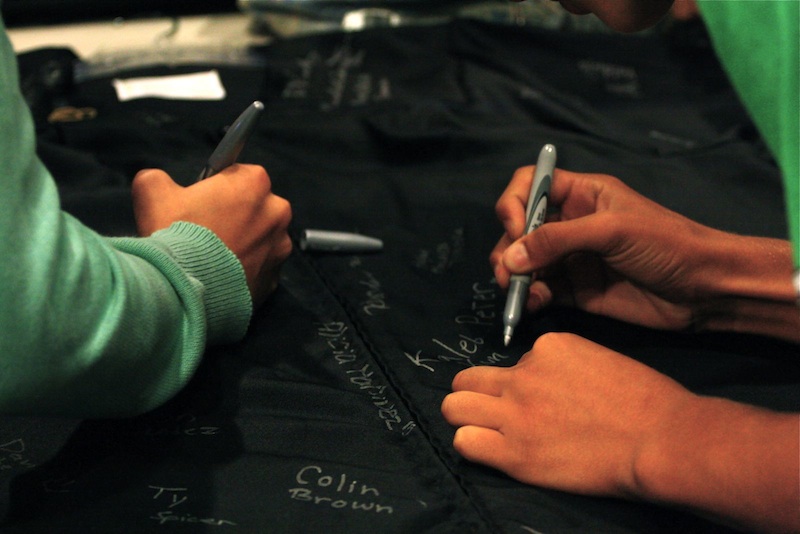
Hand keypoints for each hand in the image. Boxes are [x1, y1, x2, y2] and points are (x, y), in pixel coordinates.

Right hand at [131, 164, 292, 306]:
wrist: (184, 290)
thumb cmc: (174, 235)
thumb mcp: (152, 192)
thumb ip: (158, 178)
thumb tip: (157, 181)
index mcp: (255, 183)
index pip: (240, 175)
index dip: (218, 187)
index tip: (204, 202)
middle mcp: (277, 212)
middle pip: (256, 207)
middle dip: (236, 215)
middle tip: (206, 230)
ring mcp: (280, 247)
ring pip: (261, 239)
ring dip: (244, 244)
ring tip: (212, 256)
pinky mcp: (275, 278)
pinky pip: (260, 269)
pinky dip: (245, 271)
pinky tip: (221, 275)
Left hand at [441, 332, 694, 496]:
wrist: (661, 438)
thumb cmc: (647, 403)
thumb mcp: (599, 360)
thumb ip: (563, 367)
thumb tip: (546, 382)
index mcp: (549, 347)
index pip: (513, 361)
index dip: (523, 382)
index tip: (543, 399)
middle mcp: (524, 375)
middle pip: (467, 379)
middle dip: (477, 395)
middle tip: (496, 413)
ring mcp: (516, 412)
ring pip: (454, 407)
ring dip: (467, 417)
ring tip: (487, 431)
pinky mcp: (515, 452)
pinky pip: (465, 443)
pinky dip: (473, 446)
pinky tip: (495, 451)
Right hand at [492, 168, 736, 329]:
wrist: (705, 289)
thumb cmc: (667, 244)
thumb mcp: (612, 230)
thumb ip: (558, 239)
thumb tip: (510, 256)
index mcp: (581, 194)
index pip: (530, 186)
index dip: (514, 204)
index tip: (516, 229)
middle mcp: (570, 224)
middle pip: (519, 229)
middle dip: (508, 249)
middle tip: (509, 273)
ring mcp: (571, 259)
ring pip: (524, 263)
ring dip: (514, 277)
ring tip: (519, 293)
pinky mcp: (575, 291)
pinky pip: (540, 292)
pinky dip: (529, 298)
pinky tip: (534, 305)